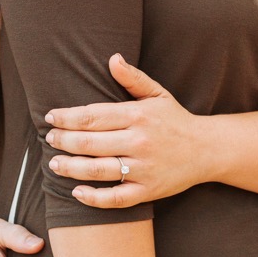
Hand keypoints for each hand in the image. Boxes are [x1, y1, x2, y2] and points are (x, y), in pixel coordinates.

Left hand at [45, 54, 212, 208]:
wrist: (208, 150)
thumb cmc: (176, 120)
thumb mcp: (158, 94)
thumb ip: (133, 78)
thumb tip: (112, 58)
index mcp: (138, 115)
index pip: (93, 116)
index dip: (67, 117)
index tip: (50, 118)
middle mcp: (139, 141)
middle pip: (91, 143)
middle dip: (64, 141)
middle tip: (48, 140)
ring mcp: (143, 168)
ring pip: (98, 170)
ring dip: (71, 168)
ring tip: (54, 164)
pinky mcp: (148, 191)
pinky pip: (116, 198)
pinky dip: (94, 198)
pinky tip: (77, 192)